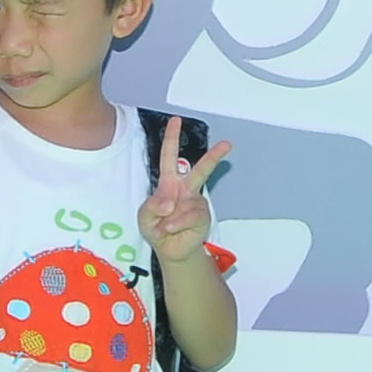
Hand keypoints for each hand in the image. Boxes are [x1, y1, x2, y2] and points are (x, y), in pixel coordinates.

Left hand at [141, 115, 234, 255]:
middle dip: (214, 157)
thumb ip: (151, 206)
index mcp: (169, 183)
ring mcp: (196, 203)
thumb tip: (169, 202)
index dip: (172, 138)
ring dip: (170, 217)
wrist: (170, 250)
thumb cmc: (157, 228)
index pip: (170, 157)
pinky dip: (177, 224)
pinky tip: (172, 229)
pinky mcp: (202, 217)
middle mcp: (185, 189)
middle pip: (201, 169)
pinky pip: (190, 216)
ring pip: (188, 202)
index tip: (176, 121)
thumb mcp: (144, 216)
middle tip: (227, 144)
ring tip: (165, 227)